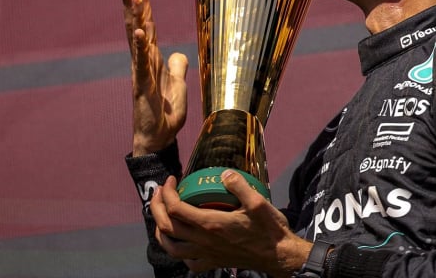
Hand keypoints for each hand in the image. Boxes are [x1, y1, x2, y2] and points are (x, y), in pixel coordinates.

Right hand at [119, 0, 187, 155]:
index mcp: (151, 60)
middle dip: (132, 4)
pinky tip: (140, 33)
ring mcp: (141, 73)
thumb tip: (178, 54)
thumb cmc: (164, 114)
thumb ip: (176, 68)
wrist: (158, 138)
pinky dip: (142, 48)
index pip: (147, 27)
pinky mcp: (143, 86)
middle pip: (137, 27)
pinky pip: (143, 63)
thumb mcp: (177, 85)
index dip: (143, 7)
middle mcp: (143, 63)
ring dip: (135, 17)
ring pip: (137, 39)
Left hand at [150, 172, 311, 277]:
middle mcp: (204, 241)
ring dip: (160, 231)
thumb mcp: (258, 202)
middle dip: (156, 207)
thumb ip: (239, 186)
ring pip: (171, 248)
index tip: (172, 180)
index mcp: (212, 224)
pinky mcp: (214, 263)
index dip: (168, 192)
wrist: (279, 256)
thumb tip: (224, 173)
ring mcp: (207, 254)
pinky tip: (184, 242)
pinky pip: (188, 262)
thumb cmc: (270, 230)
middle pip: (167, 227)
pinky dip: (179, 251)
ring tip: (161, 218)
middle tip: (160, 193)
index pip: (176, 208)